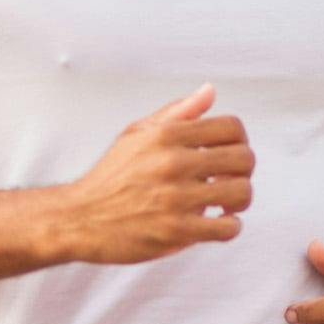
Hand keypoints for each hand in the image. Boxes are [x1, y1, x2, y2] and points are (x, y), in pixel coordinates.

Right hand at [61, 82, 255, 264]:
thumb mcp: (137, 133)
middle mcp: (173, 163)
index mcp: (166, 135)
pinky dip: (230, 226)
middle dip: (244, 170)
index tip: (230, 152)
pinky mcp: (176, 231)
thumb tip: (210, 91)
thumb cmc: (110, 175)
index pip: (231, 127)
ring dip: (240, 200)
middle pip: (244, 159)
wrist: (79, 218)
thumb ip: (177, 112)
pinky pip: (227, 228)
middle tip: (230, 179)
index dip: (239, 139)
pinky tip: (219, 223)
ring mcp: (176, 198)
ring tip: (226, 203)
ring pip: (241, 193)